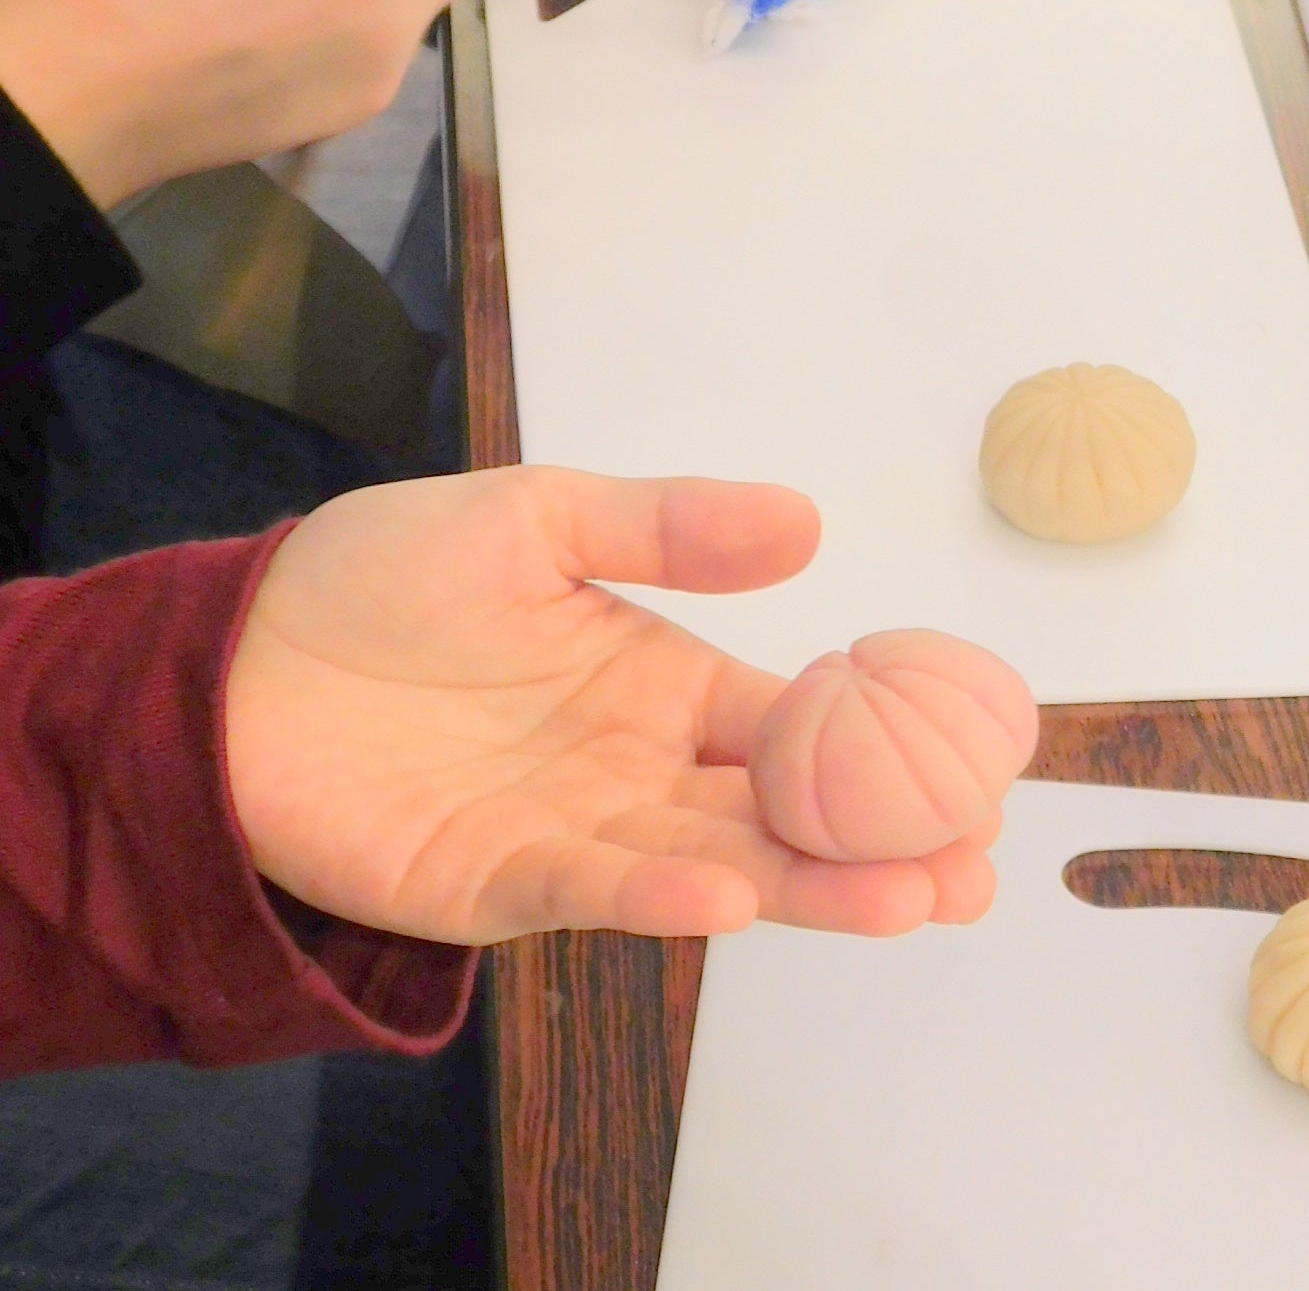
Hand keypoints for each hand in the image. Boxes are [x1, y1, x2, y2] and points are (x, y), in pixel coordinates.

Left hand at [225, 468, 1011, 945]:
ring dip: (812, 886)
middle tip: (973, 861)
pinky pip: (596, 891)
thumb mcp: (536, 516)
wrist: (229, 660)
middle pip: (782, 811)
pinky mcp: (498, 885)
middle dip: (883, 841)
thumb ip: (667, 527)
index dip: (884, 742)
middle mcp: (639, 769)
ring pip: (718, 863)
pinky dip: (665, 897)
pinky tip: (737, 892)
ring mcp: (578, 834)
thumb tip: (809, 524)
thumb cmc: (378, 579)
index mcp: (662, 683)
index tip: (973, 762)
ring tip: (909, 897)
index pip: (797, 721)